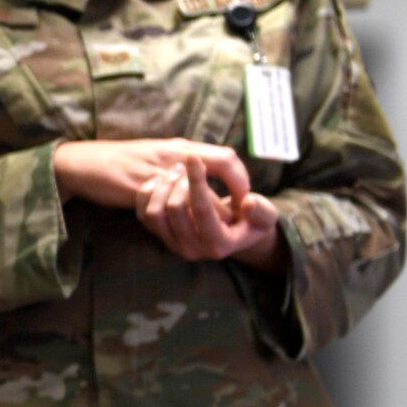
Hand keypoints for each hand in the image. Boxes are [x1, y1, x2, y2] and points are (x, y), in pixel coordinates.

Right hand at [52, 138, 251, 210]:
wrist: (85, 162)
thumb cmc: (121, 161)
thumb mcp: (157, 157)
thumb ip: (181, 168)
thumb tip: (203, 185)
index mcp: (180, 147)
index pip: (227, 158)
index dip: (240, 179)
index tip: (244, 199)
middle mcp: (174, 156)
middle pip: (218, 172)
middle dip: (231, 199)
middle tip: (237, 218)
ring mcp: (158, 171)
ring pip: (196, 192)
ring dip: (208, 212)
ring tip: (212, 226)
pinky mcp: (140, 189)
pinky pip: (170, 206)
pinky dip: (180, 220)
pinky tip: (182, 230)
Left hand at [134, 154, 284, 268]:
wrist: (234, 232)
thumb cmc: (251, 219)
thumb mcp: (264, 215)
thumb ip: (261, 211)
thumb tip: (249, 202)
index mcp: (218, 245)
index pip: (201, 209)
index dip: (197, 180)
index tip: (195, 157)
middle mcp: (193, 250)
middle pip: (175, 208)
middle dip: (182, 180)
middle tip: (190, 162)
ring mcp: (173, 244)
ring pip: (155, 211)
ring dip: (164, 184)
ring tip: (178, 169)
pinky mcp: (159, 236)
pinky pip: (142, 212)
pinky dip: (149, 192)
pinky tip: (165, 179)